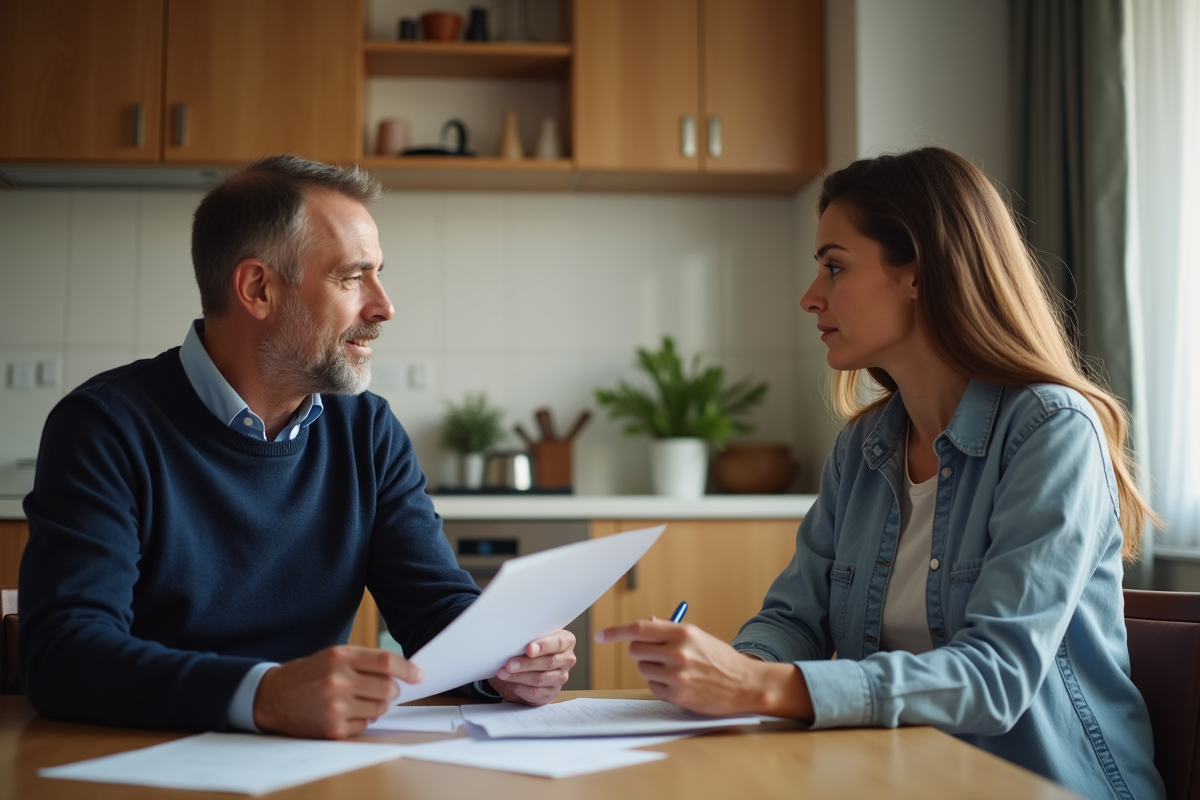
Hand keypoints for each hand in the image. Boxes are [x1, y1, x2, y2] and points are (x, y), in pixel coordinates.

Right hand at [253, 645, 423, 738]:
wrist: (272, 697)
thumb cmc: (309, 674)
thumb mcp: (334, 656)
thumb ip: (365, 660)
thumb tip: (403, 672)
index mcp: (339, 657)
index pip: (386, 661)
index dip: (407, 669)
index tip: (419, 675)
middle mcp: (337, 681)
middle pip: (388, 688)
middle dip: (393, 690)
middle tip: (387, 689)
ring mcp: (335, 707)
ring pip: (380, 709)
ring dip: (378, 705)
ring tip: (361, 699)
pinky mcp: (332, 729)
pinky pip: (365, 726)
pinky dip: (362, 720)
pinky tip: (347, 712)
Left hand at [486, 629, 575, 704]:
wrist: (533, 667)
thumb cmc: (534, 647)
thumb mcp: (535, 637)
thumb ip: (530, 637)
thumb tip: (513, 638)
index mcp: (566, 641)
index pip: (558, 643)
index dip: (543, 646)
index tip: (529, 649)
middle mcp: (567, 659)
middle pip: (548, 662)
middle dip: (526, 663)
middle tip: (510, 663)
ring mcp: (560, 677)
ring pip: (540, 678)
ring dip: (519, 676)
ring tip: (504, 673)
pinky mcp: (551, 692)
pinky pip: (535, 692)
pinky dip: (520, 688)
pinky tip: (510, 683)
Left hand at [595, 619, 812, 719]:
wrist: (745, 684)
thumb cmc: (720, 658)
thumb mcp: (697, 637)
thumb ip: (668, 630)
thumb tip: (644, 624)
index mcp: (683, 633)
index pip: (639, 628)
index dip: (615, 631)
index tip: (600, 635)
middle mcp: (678, 652)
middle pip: (635, 649)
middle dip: (642, 651)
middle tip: (658, 653)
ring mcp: (677, 676)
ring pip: (642, 669)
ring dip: (652, 668)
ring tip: (675, 670)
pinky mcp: (678, 695)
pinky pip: (653, 686)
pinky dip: (660, 685)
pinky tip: (680, 684)